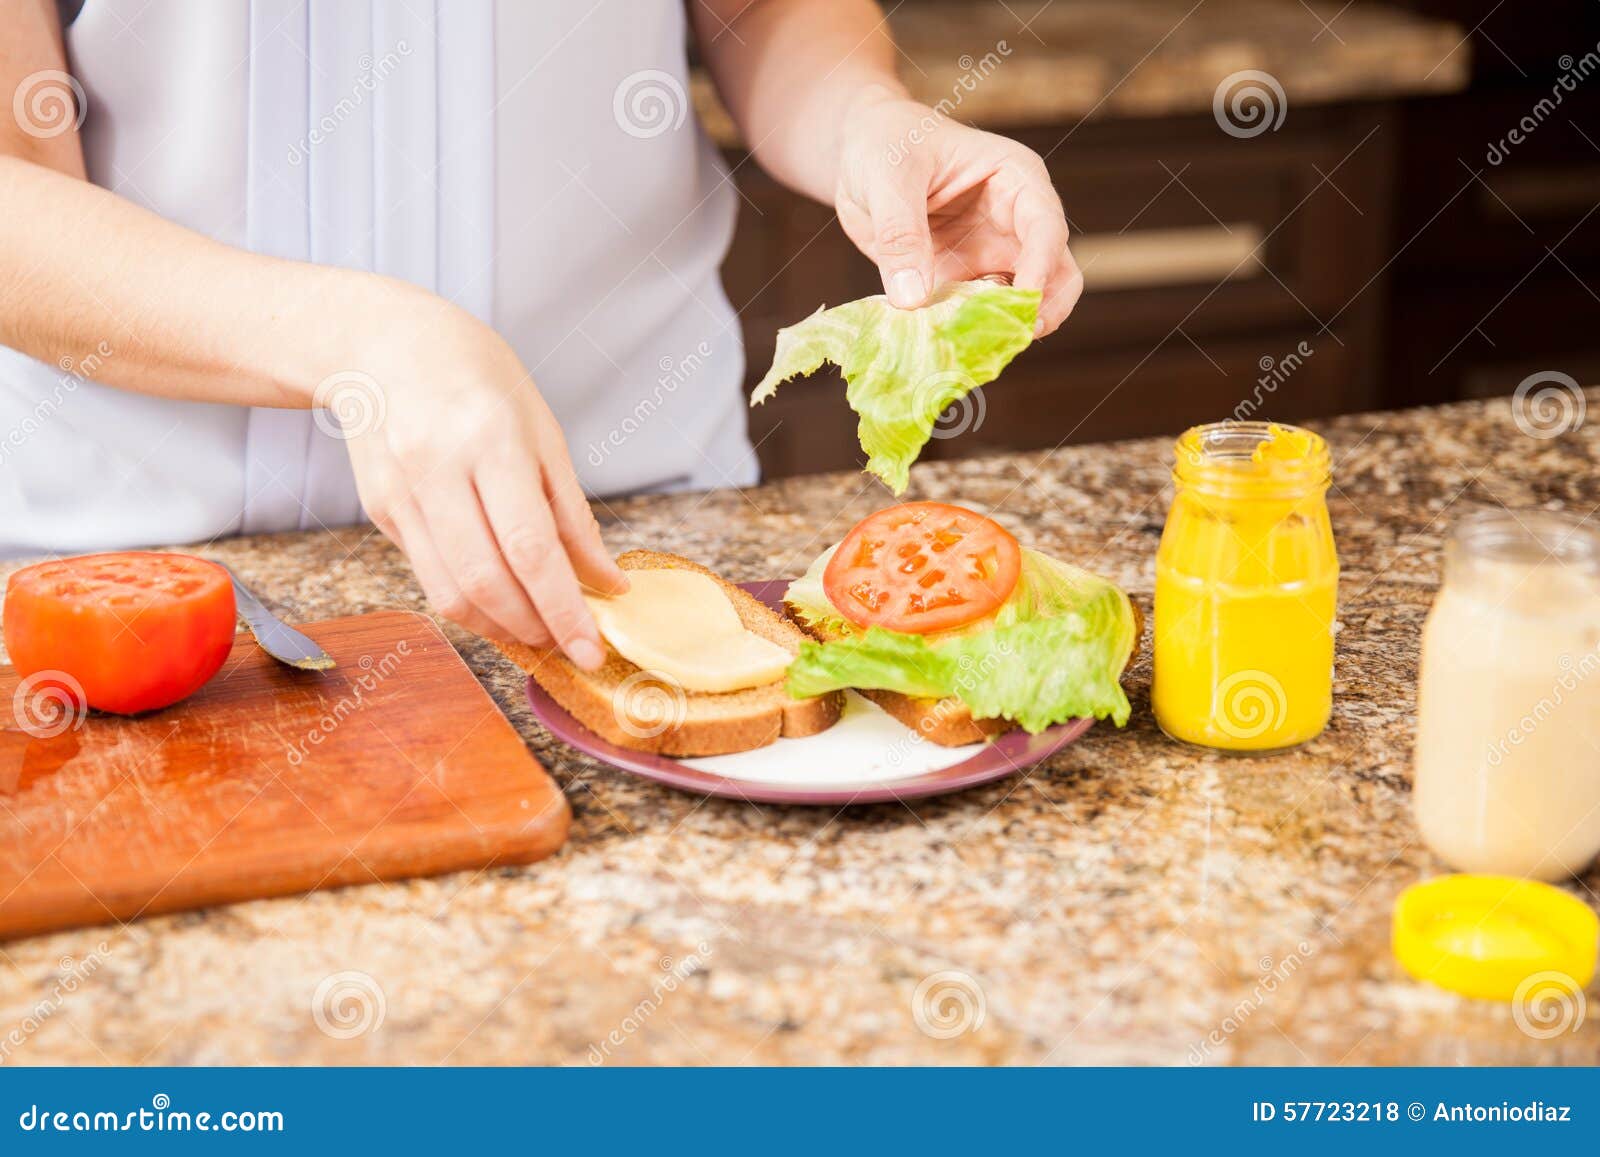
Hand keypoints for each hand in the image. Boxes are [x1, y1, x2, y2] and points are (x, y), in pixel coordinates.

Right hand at [332, 280, 625, 668]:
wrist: (382, 342)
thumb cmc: (478, 377)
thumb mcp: (542, 430)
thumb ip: (572, 513)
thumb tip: (606, 582)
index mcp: (487, 439)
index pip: (530, 546)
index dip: (563, 608)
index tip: (592, 648)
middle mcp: (435, 469)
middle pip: (487, 580)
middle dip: (535, 628)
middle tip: (570, 645)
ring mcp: (399, 493)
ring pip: (450, 592)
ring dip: (501, 628)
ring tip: (539, 632)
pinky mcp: (379, 510)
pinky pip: (429, 576)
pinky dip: (471, 603)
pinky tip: (501, 603)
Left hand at [834, 89, 1082, 335]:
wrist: (859, 150)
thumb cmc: (885, 142)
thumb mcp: (888, 176)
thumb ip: (900, 234)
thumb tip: (913, 298)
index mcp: (1015, 180)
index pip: (1045, 226)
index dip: (1042, 265)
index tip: (1024, 300)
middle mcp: (1013, 222)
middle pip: (1054, 273)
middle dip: (1042, 308)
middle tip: (1014, 337)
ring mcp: (990, 254)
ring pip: (1020, 302)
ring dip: (1002, 327)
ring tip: (972, 348)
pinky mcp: (961, 280)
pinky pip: (974, 315)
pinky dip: (965, 333)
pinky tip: (943, 347)